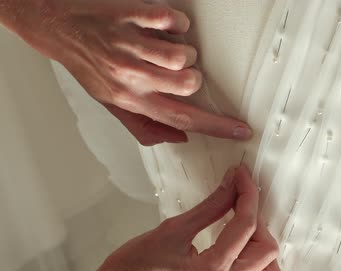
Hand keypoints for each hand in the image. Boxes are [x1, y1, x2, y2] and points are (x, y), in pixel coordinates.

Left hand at [5, 0, 251, 144]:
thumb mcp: (111, 102)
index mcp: (130, 100)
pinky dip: (175, 22)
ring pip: (184, 55)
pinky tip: (161, 26)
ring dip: (183, 49)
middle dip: (192, 75)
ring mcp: (130, 46)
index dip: (217, 128)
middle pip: (189, 84)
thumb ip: (144, 124)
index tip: (240, 130)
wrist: (54, 26)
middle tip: (176, 69)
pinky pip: (172, 20)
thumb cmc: (86, 64)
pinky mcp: (131, 17)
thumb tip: (179, 137)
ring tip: (165, 46)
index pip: (182, 120)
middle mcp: (131, 76)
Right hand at [67, 166, 282, 270]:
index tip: (241, 177)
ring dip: (264, 253)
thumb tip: (230, 185)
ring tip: (244, 237)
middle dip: (258, 222)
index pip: (246, 225)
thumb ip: (210, 207)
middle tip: (239, 206)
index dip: (247, 193)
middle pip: (266, 251)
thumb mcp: (172, 229)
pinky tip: (244, 263)